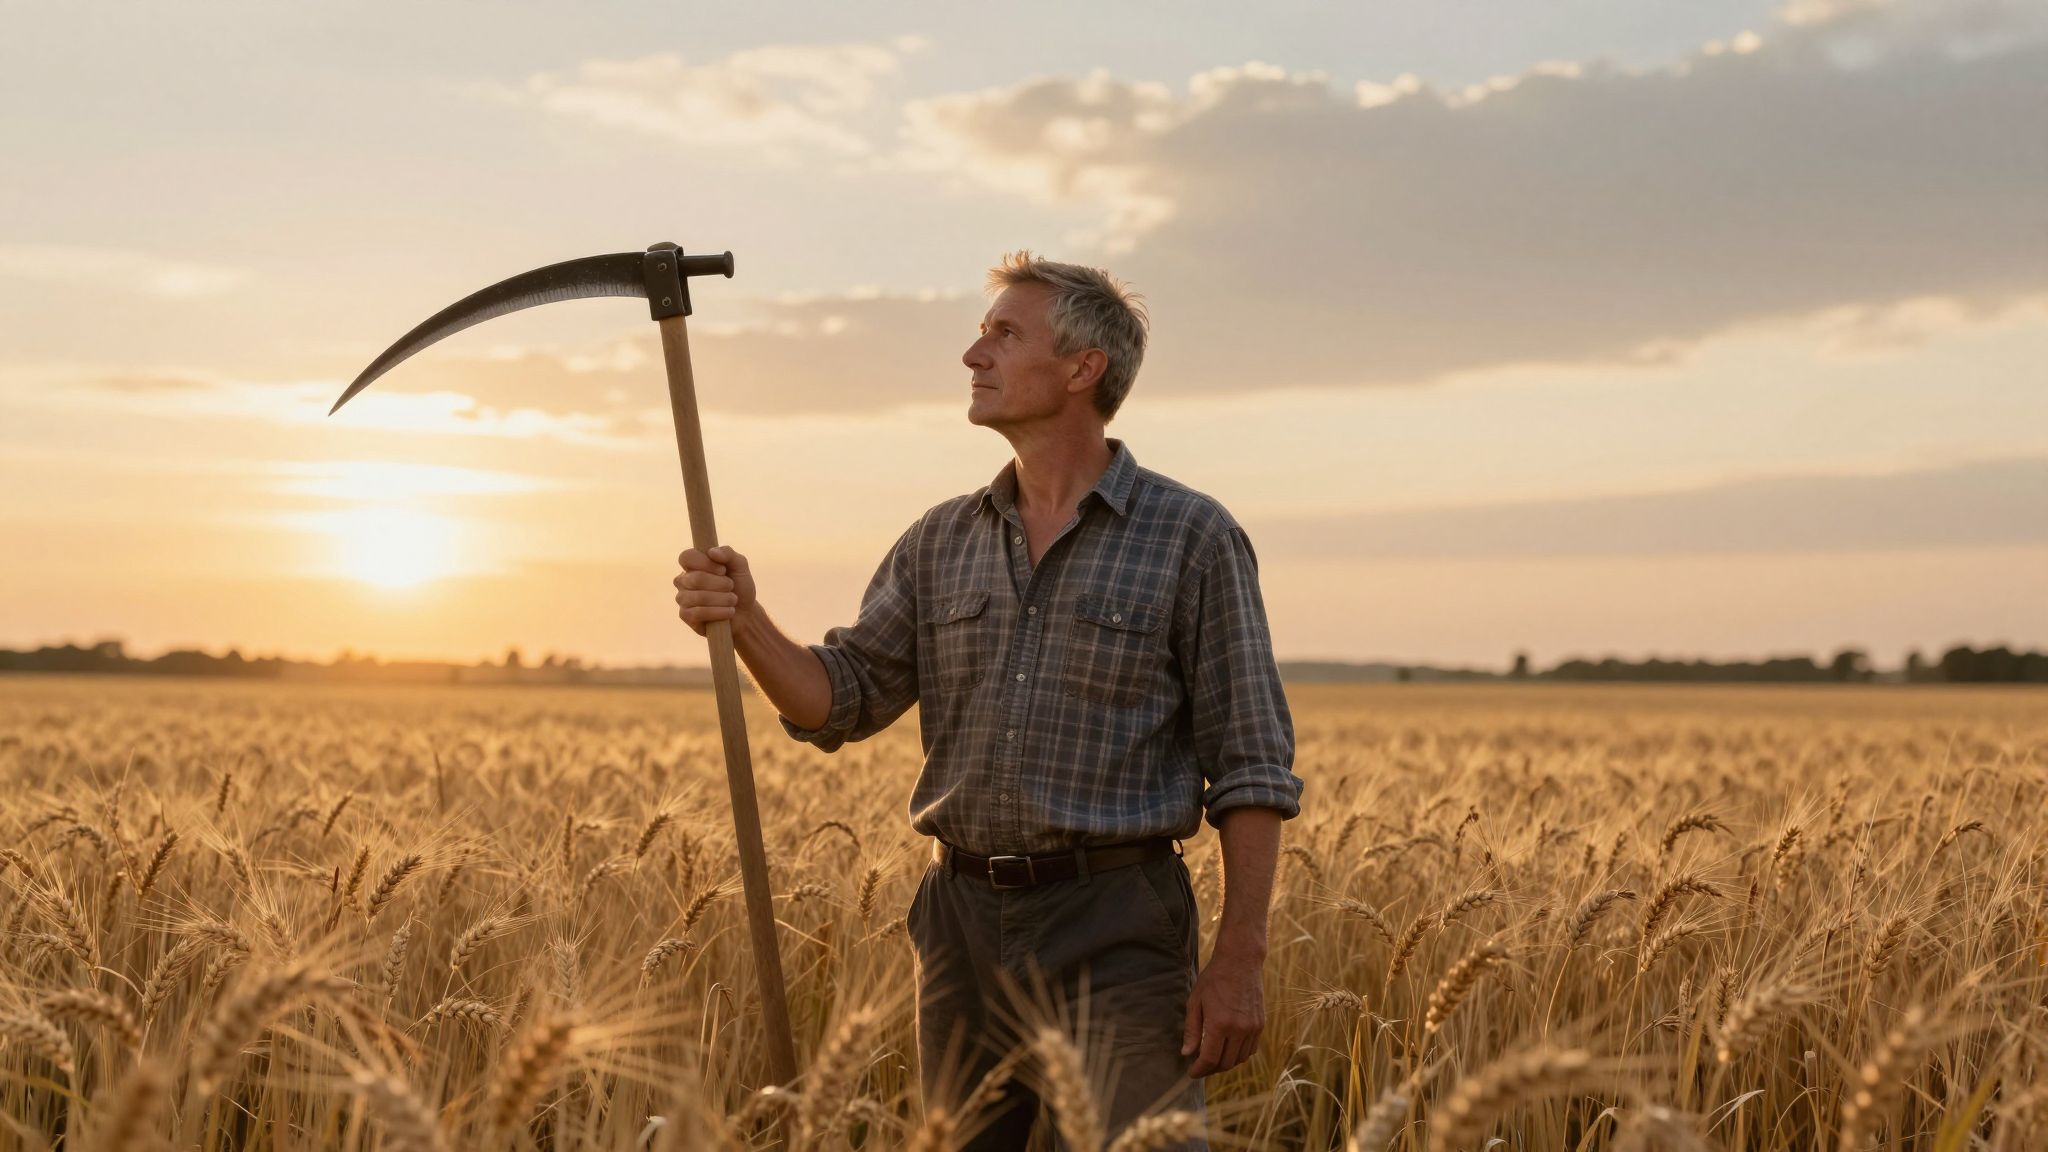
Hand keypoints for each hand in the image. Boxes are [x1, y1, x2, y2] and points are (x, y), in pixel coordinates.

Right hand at [673, 545, 756, 636]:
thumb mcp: (740, 566)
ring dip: (723, 599)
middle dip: (720, 584)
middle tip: (731, 587)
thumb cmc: (739, 587)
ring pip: (699, 597)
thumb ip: (728, 553)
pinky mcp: (685, 616)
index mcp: (693, 565)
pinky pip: (698, 613)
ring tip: (733, 600)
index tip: (723, 570)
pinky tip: (729, 612)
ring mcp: (683, 598)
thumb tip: (712, 552)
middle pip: (696, 578)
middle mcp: (684, 580)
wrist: (746, 613)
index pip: (687, 557)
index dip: (706, 563)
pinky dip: (718, 612)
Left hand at [1181, 945, 1264, 1077]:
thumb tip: (1187, 1053)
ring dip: (1225, 1063)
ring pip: (1239, 1059)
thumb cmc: (1214, 979)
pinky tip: (1228, 1049)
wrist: (1240, 962)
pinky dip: (1239, 1055)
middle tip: (1200, 1067)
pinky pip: (1250, 1050)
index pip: (1210, 1059)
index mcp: (1219, 1024)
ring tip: (1213, 1058)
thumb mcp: (1195, 1002)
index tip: (1192, 1073)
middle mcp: (1239, 1029)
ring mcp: (1252, 1028)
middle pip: (1225, 1063)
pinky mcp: (1260, 1025)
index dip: (1199, 1070)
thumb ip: (1192, 1030)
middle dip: (1211, 1069)